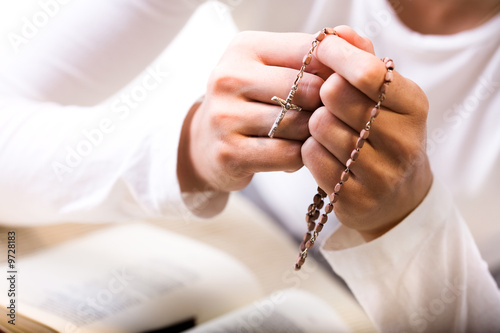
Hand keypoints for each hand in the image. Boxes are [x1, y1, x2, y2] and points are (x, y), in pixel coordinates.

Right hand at [177, 31, 329, 201]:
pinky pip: (287, 155)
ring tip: (304, 136)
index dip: (333, 71)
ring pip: (298, 124)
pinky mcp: (228, 152)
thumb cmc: (249, 103)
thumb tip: (349, 37)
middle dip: (324, 106)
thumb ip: (312, 53)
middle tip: (323, 117)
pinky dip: (298, 158)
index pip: (308, 51)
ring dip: (311, 135)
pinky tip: (291, 153)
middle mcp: (229, 77)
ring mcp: (225, 116)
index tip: (339, 86)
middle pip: (306, 89)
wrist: (205, 143)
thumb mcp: (271, 68)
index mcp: (244, 48)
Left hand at [302, 26, 432, 240]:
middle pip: (336, 95)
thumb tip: (338, 33)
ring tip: (329, 129)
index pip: (367, 72)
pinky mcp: (354, 198)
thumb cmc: (385, 134)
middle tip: (330, 101)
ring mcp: (380, 175)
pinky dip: (310, 149)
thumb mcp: (387, 95)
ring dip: (315, 123)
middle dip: (324, 93)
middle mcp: (403, 141)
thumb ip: (363, 59)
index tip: (322, 51)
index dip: (336, 56)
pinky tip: (325, 152)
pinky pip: (310, 157)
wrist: (398, 196)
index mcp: (414, 106)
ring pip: (319, 127)